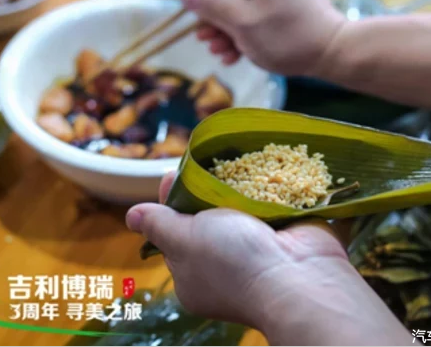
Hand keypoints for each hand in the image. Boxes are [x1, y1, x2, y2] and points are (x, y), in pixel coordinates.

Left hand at [126, 172, 411, 345]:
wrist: (299, 277)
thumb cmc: (232, 260)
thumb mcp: (184, 240)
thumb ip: (159, 224)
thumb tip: (131, 216)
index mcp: (196, 274)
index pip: (177, 235)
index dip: (171, 204)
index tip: (173, 176)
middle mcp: (227, 265)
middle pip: (210, 218)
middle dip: (207, 190)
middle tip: (204, 162)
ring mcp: (260, 250)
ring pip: (243, 209)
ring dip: (240, 184)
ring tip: (232, 154)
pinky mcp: (288, 233)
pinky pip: (273, 204)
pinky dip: (270, 185)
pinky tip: (262, 162)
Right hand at [183, 0, 345, 75]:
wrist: (335, 55)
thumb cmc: (288, 36)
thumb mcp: (244, 22)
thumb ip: (213, 6)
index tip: (191, 9)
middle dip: (213, 14)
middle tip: (203, 38)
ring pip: (241, 2)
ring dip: (225, 28)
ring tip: (218, 52)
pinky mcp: (287, 7)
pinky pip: (257, 12)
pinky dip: (243, 32)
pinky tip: (234, 55)